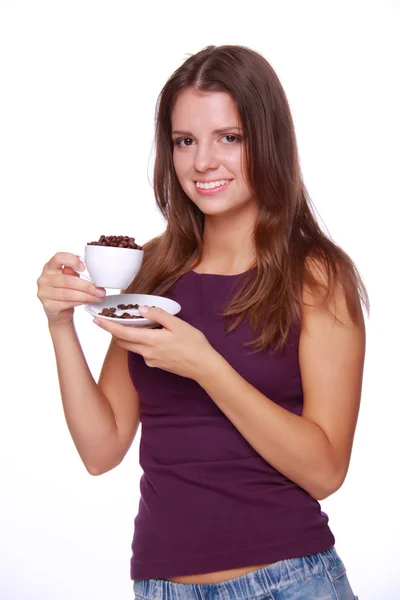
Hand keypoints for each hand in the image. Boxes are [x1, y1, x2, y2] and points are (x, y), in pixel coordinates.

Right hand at [37, 252, 105, 326]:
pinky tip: (89, 301)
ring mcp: (44, 293)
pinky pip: (68, 303)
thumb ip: (75, 272)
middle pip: (68, 280)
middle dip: (87, 286)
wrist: (58, 311)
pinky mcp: (48, 306)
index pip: (58, 258)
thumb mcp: (70, 277)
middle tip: (99, 290)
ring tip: (98, 297)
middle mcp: (44, 279)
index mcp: (50, 267)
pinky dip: (81, 302)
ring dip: (87, 296)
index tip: (84, 267)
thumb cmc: (65, 290)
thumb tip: (91, 272)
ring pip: (69, 294)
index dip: (72, 261)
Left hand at [93, 305, 215, 380]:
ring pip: (132, 347)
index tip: (97, 320)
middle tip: (109, 320)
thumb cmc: (194, 344)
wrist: (203, 366)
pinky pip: (142, 352)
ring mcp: (151, 360)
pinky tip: (149, 335)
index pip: (122, 333)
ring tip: (128, 324)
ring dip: (126, 337)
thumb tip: (142, 309)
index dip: (107, 327)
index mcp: (151, 341)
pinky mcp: (156, 364)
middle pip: (123, 342)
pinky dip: (140, 342)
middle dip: (113, 332)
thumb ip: (158, 315)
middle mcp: (147, 353)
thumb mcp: (178, 325)